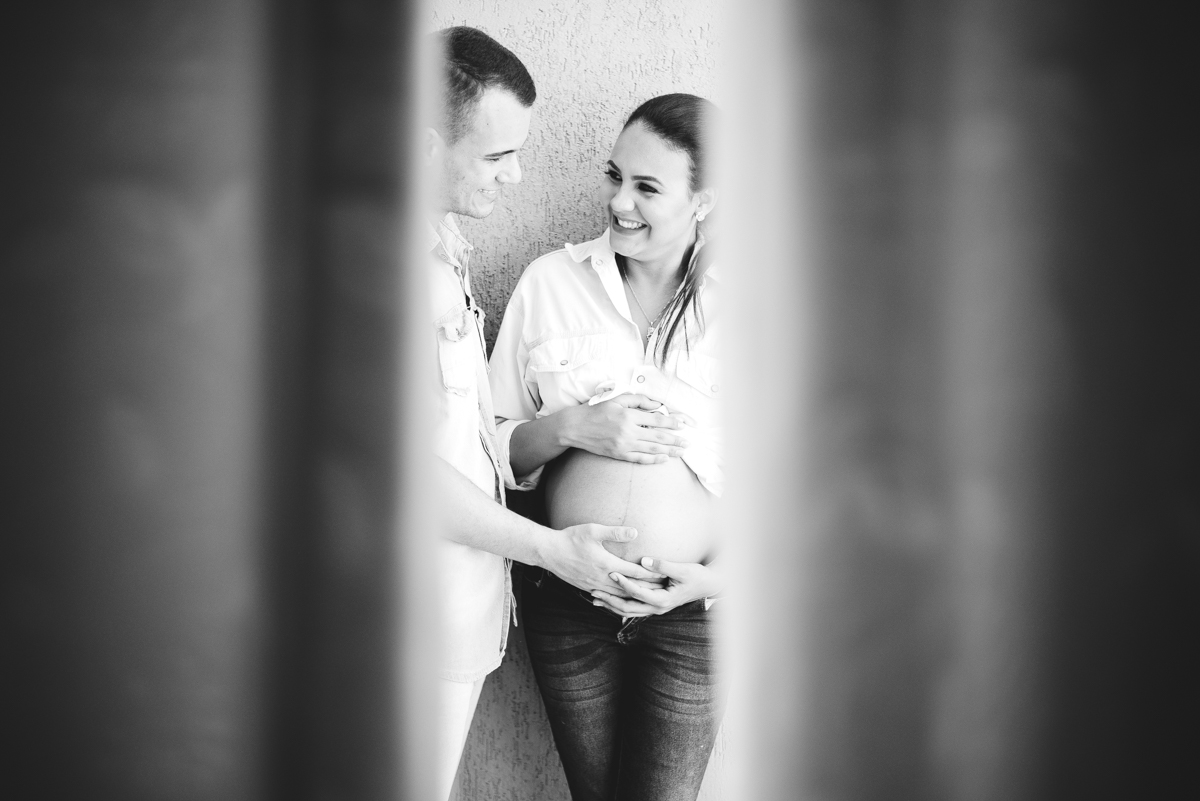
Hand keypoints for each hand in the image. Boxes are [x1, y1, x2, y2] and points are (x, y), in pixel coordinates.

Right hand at [540, 524, 665, 595]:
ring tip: (648, 595)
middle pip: (630, 588)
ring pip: (619, 596)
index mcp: (607, 564)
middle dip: (647, 589)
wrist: (549, 552)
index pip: (635, 572)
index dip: (651, 574)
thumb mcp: (593, 530)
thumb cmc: (571, 538)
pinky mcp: (587, 588)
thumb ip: (615, 532)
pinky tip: (625, 599)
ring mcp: (594, 586)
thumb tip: (635, 532)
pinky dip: (619, 599)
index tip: (664, 575)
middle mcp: (602, 579)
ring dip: (634, 596)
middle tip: (663, 590)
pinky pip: (607, 597)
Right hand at [562, 394, 689, 463]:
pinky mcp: (619, 454)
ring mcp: (624, 445)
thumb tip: (657, 404)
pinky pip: (640, 459)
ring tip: (681, 452)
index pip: (657, 420)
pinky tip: (664, 459)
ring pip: (652, 449)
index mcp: (628, 416)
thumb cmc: (596, 411)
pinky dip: (654, 459)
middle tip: (688, 442)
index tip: (683, 425)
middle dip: (675, 440)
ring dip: (669, 451)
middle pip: (658, 437)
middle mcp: (628, 431)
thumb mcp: (616, 399)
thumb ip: (638, 400)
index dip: (672, 423)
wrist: (576, 427)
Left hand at [590, 556, 722, 616]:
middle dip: (609, 600)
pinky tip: (609, 598)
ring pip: (628, 611)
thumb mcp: (682, 569)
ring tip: (595, 597)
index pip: (637, 593)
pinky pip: (633, 607)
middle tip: (593, 591)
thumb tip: (644, 560)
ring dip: (611, 604)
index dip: (623, 583)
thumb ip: (662, 565)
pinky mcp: (654, 605)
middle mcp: (657, 608)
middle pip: (627, 608)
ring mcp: (655, 608)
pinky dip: (620, 603)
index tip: (610, 572)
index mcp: (662, 600)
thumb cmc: (697, 576)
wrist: (708, 585)